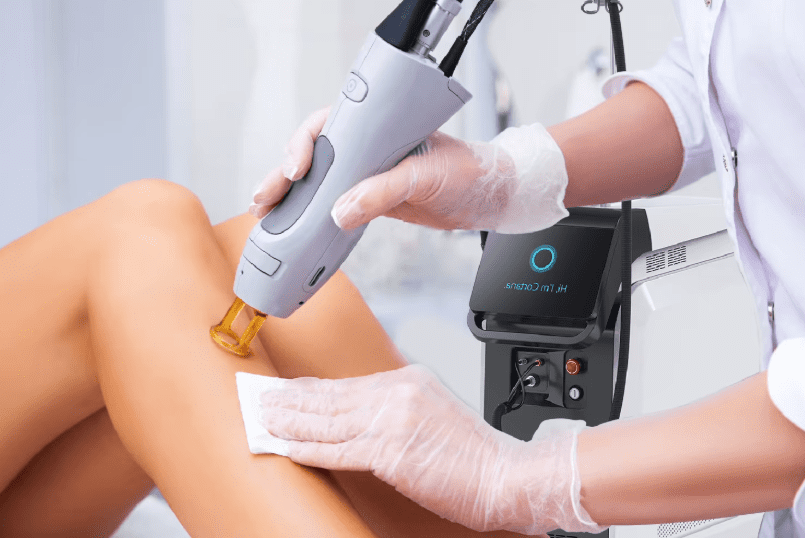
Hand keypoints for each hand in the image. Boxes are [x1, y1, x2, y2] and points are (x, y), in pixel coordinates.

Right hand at [251, 108, 569, 233]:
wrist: (486, 197)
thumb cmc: (466, 171)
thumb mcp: (425, 176)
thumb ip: (384, 192)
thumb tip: (340, 213)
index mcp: (377, 127)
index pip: (328, 126)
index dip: (305, 144)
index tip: (298, 167)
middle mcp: (366, 147)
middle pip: (313, 154)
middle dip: (284, 174)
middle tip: (264, 197)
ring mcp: (365, 173)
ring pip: (318, 181)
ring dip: (291, 196)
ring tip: (264, 213)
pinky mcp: (370, 198)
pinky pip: (333, 204)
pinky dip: (312, 214)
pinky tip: (294, 225)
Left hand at [260, 365, 605, 534]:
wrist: (505, 474)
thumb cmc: (474, 453)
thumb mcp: (434, 412)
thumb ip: (399, 407)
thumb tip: (362, 413)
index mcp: (407, 380)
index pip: (347, 384)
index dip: (311, 388)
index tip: (288, 389)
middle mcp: (396, 393)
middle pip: (331, 397)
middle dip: (291, 399)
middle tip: (260, 398)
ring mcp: (392, 420)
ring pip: (327, 420)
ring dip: (289, 420)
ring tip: (262, 419)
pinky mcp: (390, 451)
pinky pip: (336, 449)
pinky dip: (306, 447)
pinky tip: (285, 446)